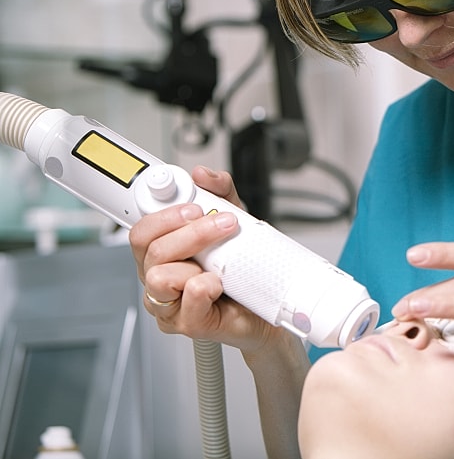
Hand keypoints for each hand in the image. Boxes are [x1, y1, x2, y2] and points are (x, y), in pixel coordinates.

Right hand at [128, 165, 274, 353]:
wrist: (266, 306)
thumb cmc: (242, 268)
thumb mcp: (235, 220)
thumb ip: (220, 193)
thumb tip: (204, 175)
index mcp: (161, 253)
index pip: (140, 230)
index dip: (158, 211)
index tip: (190, 202)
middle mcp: (158, 277)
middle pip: (149, 246)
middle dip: (190, 229)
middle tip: (222, 222)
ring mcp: (169, 304)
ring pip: (159, 274)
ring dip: (196, 255)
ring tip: (220, 258)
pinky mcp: (187, 323)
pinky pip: (189, 296)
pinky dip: (207, 284)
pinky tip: (220, 283)